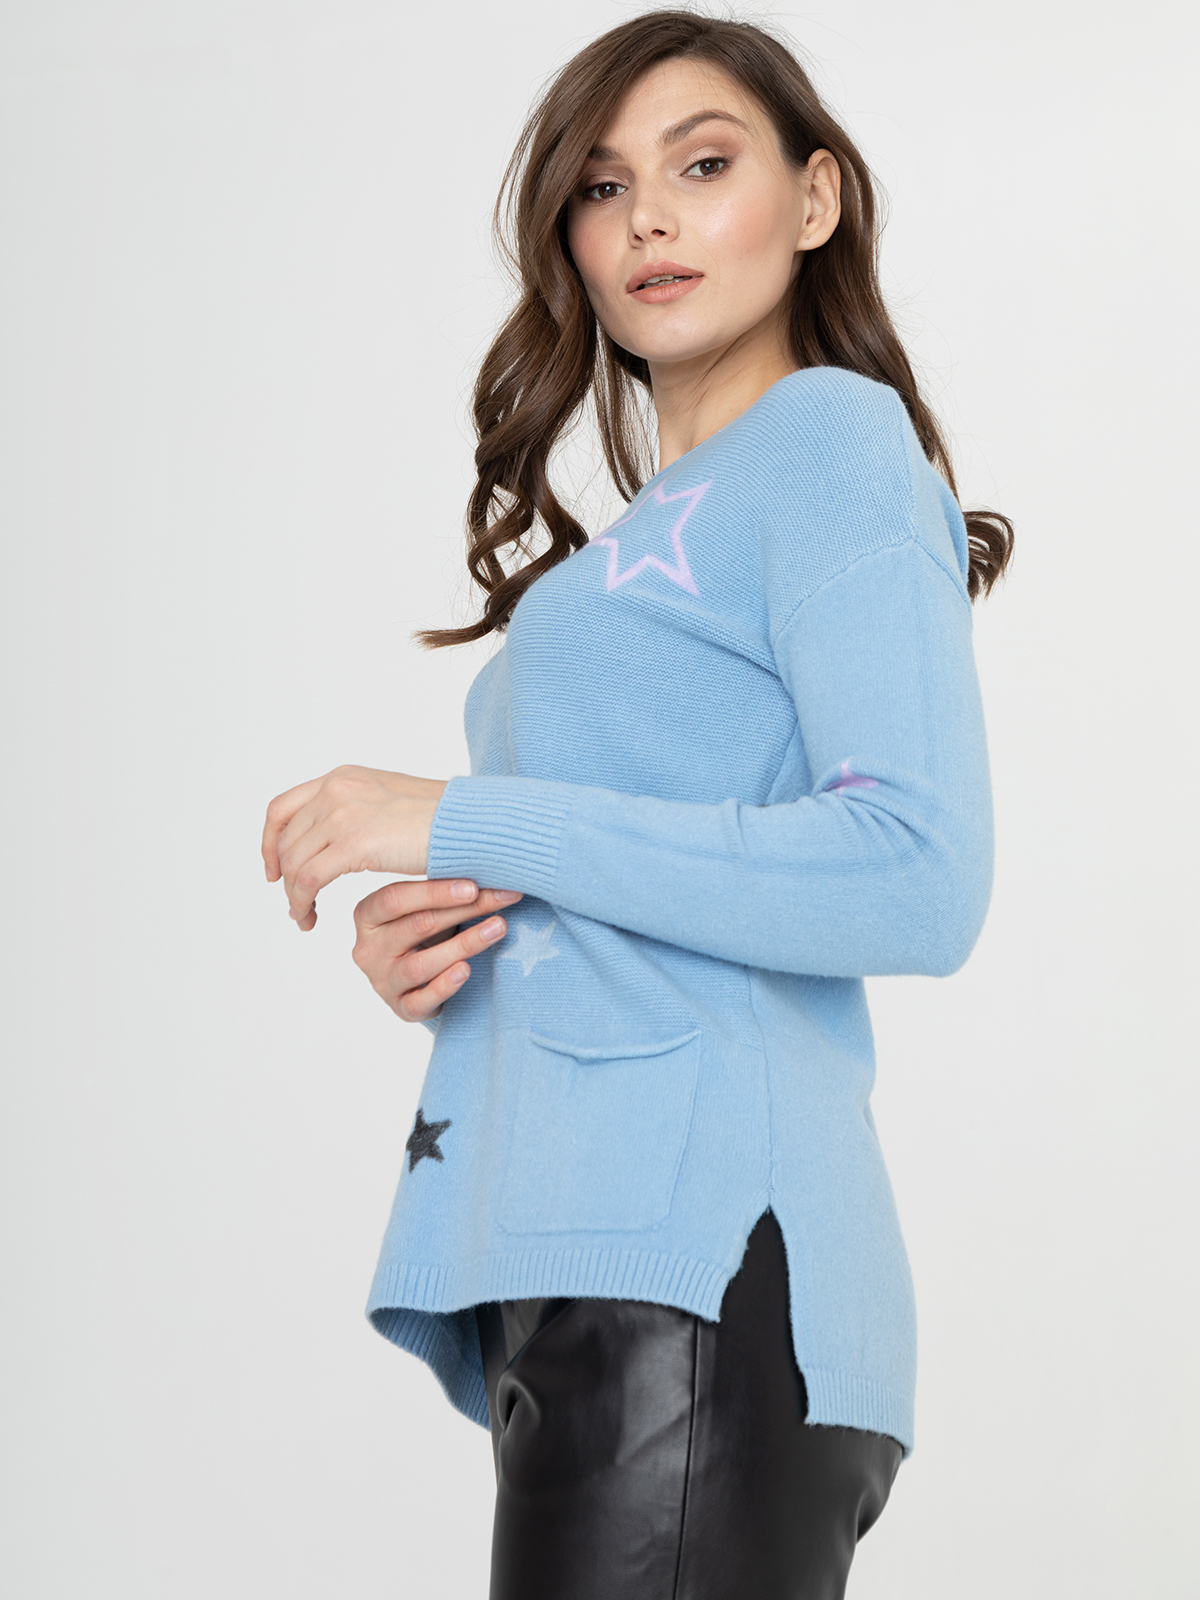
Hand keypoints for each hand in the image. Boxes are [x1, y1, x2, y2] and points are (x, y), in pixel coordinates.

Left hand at [262, 765, 447, 930]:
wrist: (472, 822)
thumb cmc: (445, 820)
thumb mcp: (388, 803)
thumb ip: (358, 812)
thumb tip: (341, 837)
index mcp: (342, 777)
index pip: (283, 809)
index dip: (270, 843)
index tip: (274, 870)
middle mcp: (335, 789)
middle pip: (285, 840)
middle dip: (284, 876)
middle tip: (296, 904)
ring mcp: (342, 814)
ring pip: (293, 863)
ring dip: (292, 896)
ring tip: (304, 917)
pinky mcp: (353, 843)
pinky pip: (307, 880)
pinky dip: (301, 903)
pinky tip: (311, 918)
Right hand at [352, 878, 523, 1021]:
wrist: (420, 979)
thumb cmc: (424, 933)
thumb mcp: (422, 908)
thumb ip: (441, 891)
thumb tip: (487, 867)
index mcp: (367, 915)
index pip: (395, 898)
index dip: (435, 892)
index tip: (474, 886)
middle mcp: (368, 949)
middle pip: (416, 926)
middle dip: (463, 911)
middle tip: (501, 899)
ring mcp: (382, 981)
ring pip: (420, 965)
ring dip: (464, 945)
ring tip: (497, 928)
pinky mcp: (400, 1008)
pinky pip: (421, 1001)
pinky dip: (445, 986)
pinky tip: (466, 970)